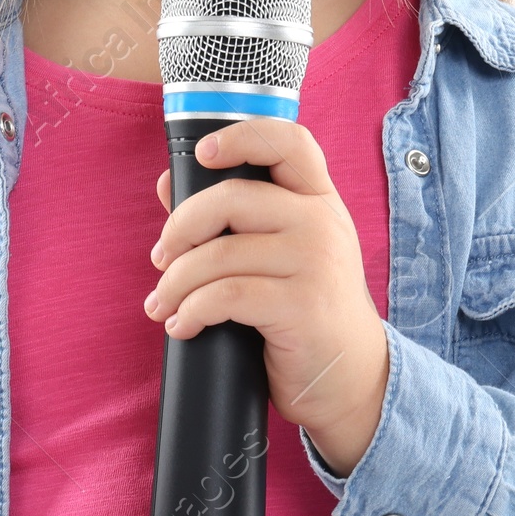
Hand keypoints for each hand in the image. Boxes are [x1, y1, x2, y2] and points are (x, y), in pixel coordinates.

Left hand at [145, 118, 389, 476]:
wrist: (353, 378)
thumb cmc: (306, 309)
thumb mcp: (280, 254)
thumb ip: (230, 218)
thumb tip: (167, 185)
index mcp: (316, 200)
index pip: (288, 142)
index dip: (241, 137)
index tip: (203, 154)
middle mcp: (321, 222)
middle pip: (231, 197)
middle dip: (180, 229)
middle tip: (161, 259)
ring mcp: (316, 263)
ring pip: (219, 254)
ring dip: (176, 282)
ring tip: (163, 304)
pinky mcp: (302, 307)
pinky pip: (226, 296)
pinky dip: (191, 311)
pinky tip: (183, 325)